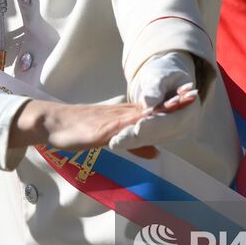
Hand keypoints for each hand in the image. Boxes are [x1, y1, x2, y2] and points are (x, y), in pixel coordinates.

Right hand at [11, 88, 198, 156]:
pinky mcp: (99, 130)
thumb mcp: (112, 139)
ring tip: (177, 103)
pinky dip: (133, 125)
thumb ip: (135, 144)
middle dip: (172, 102)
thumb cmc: (80, 130)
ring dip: (158, 109)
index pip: (153, 108)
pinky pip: (119, 128)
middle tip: (193, 93)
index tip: (191, 95)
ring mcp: (110, 121)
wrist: (51, 123)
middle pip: (151, 107)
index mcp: (125, 115)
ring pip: (139, 114)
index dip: (172, 103)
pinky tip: (145, 122)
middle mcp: (120, 114)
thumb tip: (157, 151)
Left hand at [106, 50, 202, 155]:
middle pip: (160, 136)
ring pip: (149, 140)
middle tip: (118, 140)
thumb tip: (149, 104)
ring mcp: (170, 133)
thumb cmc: (164, 73)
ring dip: (131, 142)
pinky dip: (129, 140)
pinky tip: (114, 142)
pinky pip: (143, 140)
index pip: (172, 122)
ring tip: (113, 142)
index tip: (138, 127)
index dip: (155, 126)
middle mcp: (182, 126)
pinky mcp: (157, 135)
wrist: (163, 79)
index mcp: (189, 110)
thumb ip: (156, 90)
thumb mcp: (161, 77)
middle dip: (138, 138)